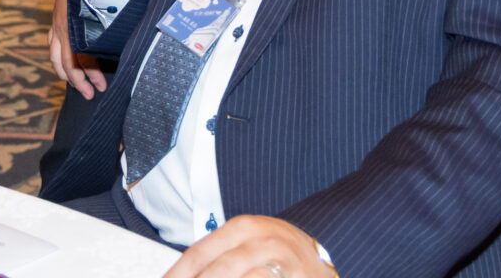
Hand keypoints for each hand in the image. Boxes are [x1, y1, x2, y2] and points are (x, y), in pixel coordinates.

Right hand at [49, 0, 107, 99]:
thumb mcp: (107, 10)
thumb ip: (110, 30)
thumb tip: (119, 50)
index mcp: (74, 29)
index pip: (79, 62)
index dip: (90, 76)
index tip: (101, 87)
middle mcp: (62, 29)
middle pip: (65, 64)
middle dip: (78, 81)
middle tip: (91, 93)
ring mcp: (57, 24)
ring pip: (55, 56)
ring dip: (65, 73)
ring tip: (77, 84)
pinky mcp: (56, 19)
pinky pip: (52, 44)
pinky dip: (58, 58)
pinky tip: (64, 64)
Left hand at [165, 216, 332, 277]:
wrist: (322, 260)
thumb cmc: (276, 255)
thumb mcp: (246, 244)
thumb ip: (216, 257)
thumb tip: (181, 275)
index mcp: (243, 227)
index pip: (198, 254)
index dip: (178, 275)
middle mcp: (262, 240)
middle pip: (219, 270)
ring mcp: (282, 262)